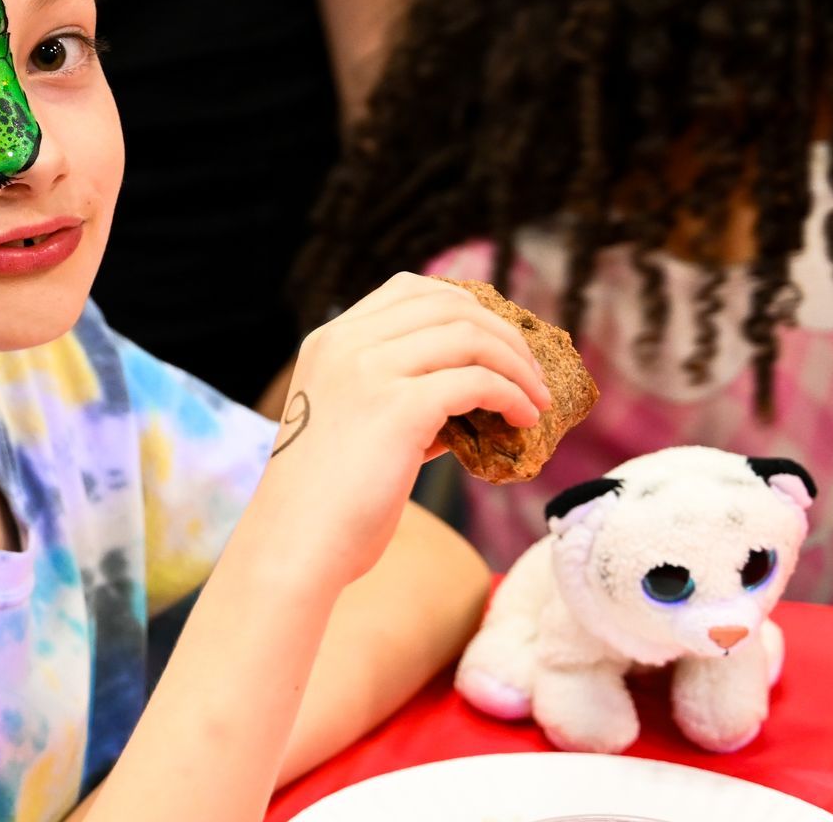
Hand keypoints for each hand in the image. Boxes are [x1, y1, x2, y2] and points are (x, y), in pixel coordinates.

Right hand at [257, 273, 551, 585]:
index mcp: (329, 339)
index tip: (497, 340)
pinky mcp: (398, 407)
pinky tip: (523, 421)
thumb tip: (474, 389)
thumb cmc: (328, 499)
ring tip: (536, 398)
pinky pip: (477, 381)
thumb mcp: (350, 421)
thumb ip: (398, 393)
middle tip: (531, 371)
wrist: (297, 543)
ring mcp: (369, 371)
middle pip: (448, 304)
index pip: (410, 289)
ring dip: (517, 364)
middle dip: (502, 333)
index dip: (466, 307)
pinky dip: (513, 396)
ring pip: (469, 335)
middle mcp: (346, 343)